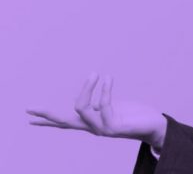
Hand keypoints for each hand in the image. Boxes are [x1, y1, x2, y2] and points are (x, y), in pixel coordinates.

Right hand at [26, 72, 167, 149]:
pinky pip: (103, 105)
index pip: (64, 121)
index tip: (29, 115)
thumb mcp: (112, 107)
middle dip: (47, 115)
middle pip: (64, 122)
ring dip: (87, 89)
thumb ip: (98, 105)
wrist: (154, 125)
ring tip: (95, 74)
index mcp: (91, 121)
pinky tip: (108, 78)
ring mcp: (102, 129)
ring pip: (81, 109)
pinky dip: (104, 90)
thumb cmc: (134, 114)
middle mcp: (93, 127)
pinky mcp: (114, 127)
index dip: (47, 118)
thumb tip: (83, 101)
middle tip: (30, 108)